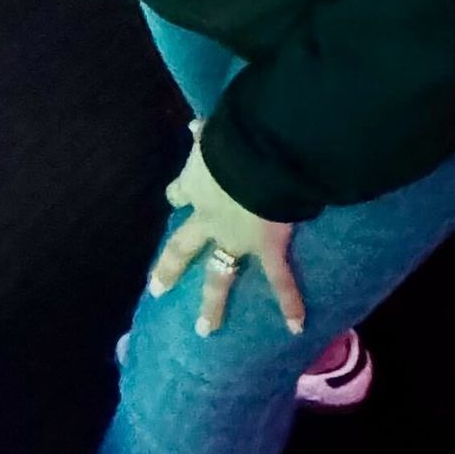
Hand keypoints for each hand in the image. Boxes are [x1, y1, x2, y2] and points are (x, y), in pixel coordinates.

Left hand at [149, 138, 304, 337]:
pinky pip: (280, 279)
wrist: (254, 156)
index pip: (181, 192)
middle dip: (170, 268)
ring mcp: (235, 239)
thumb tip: (195, 124)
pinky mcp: (266, 247)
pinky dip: (290, 302)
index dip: (179, 195)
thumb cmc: (233, 136)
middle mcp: (209, 219)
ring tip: (205, 329)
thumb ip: (206, 133)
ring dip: (212, 304)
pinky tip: (296, 326)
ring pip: (220, 275)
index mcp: (197, 184)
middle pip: (184, 247)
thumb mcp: (214, 131)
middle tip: (158, 289)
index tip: (176, 198)